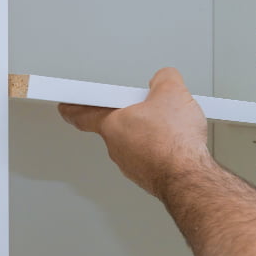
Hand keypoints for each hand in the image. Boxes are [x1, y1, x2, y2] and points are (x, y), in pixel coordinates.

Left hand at [58, 68, 212, 197]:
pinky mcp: (149, 177)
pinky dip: (162, 150)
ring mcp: (133, 165)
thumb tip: (165, 78)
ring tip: (170, 125)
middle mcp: (117, 148)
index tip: (66, 107)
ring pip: (136, 143)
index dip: (74, 108)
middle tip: (147, 105)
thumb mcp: (172, 92)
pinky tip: (178, 143)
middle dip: (131, 115)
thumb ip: (164, 79)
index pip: (83, 114)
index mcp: (113, 125)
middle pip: (117, 126)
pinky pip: (151, 157)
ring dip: (149, 134)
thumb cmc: (174, 144)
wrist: (189, 176)